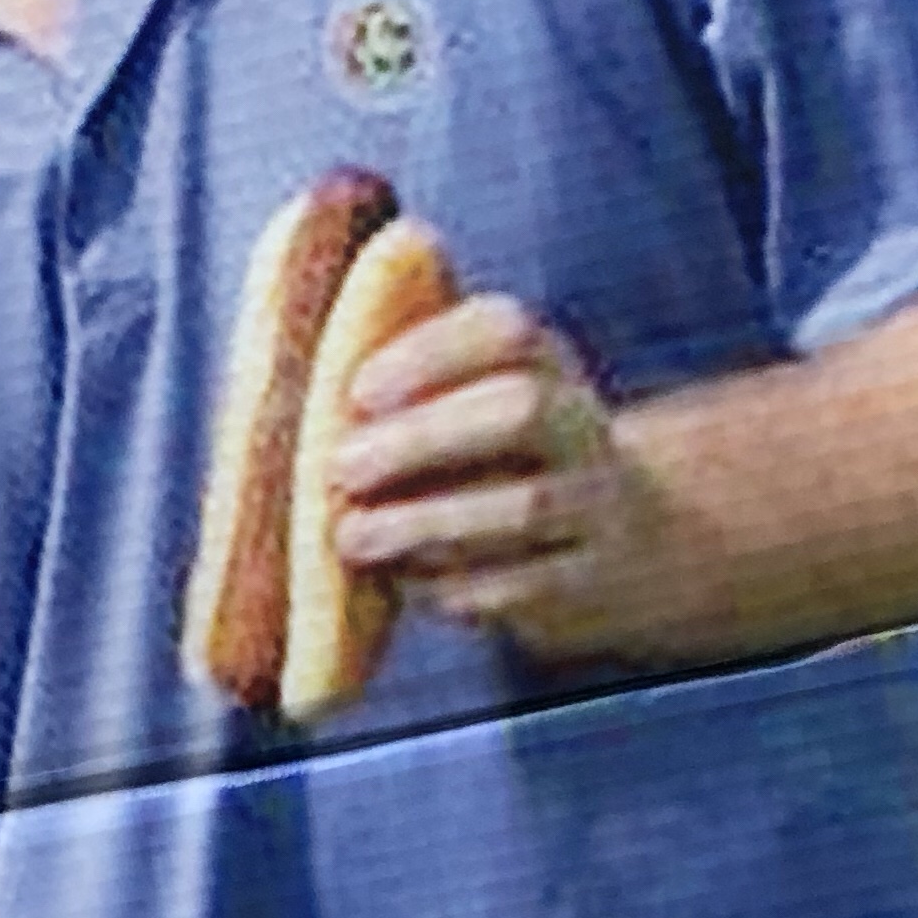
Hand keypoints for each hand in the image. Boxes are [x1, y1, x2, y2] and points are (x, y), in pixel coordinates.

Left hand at [325, 291, 688, 663]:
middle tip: (342, 468)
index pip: (505, 331)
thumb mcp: (470, 404)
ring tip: (352, 535)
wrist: (617, 541)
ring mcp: (595, 506)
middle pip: (522, 410)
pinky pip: (522, 585)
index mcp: (545, 363)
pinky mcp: (587, 583)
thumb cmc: (495, 462)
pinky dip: (452, 585)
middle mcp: (581, 426)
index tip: (358, 392)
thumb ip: (405, 384)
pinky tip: (401, 580)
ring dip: (426, 522)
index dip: (430, 355)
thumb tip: (300, 374)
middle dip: (423, 438)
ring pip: (524, 507)